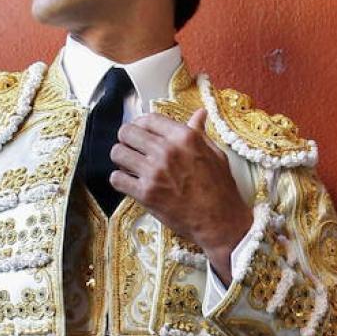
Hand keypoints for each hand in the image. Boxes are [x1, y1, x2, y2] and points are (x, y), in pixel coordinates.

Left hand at [110, 109, 251, 283]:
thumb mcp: (215, 154)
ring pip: (117, 153)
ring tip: (130, 164)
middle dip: (128, 138)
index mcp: (185, 137)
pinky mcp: (145, 193)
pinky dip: (120, 179)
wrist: (219, 221)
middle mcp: (167, 151)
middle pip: (128, 132)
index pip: (149, 119)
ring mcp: (154, 172)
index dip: (141, 123)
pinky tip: (130, 181)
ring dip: (121, 158)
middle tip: (133, 147)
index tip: (141, 130)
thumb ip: (200, 133)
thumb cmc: (220, 189)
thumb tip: (199, 114)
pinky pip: (116, 178)